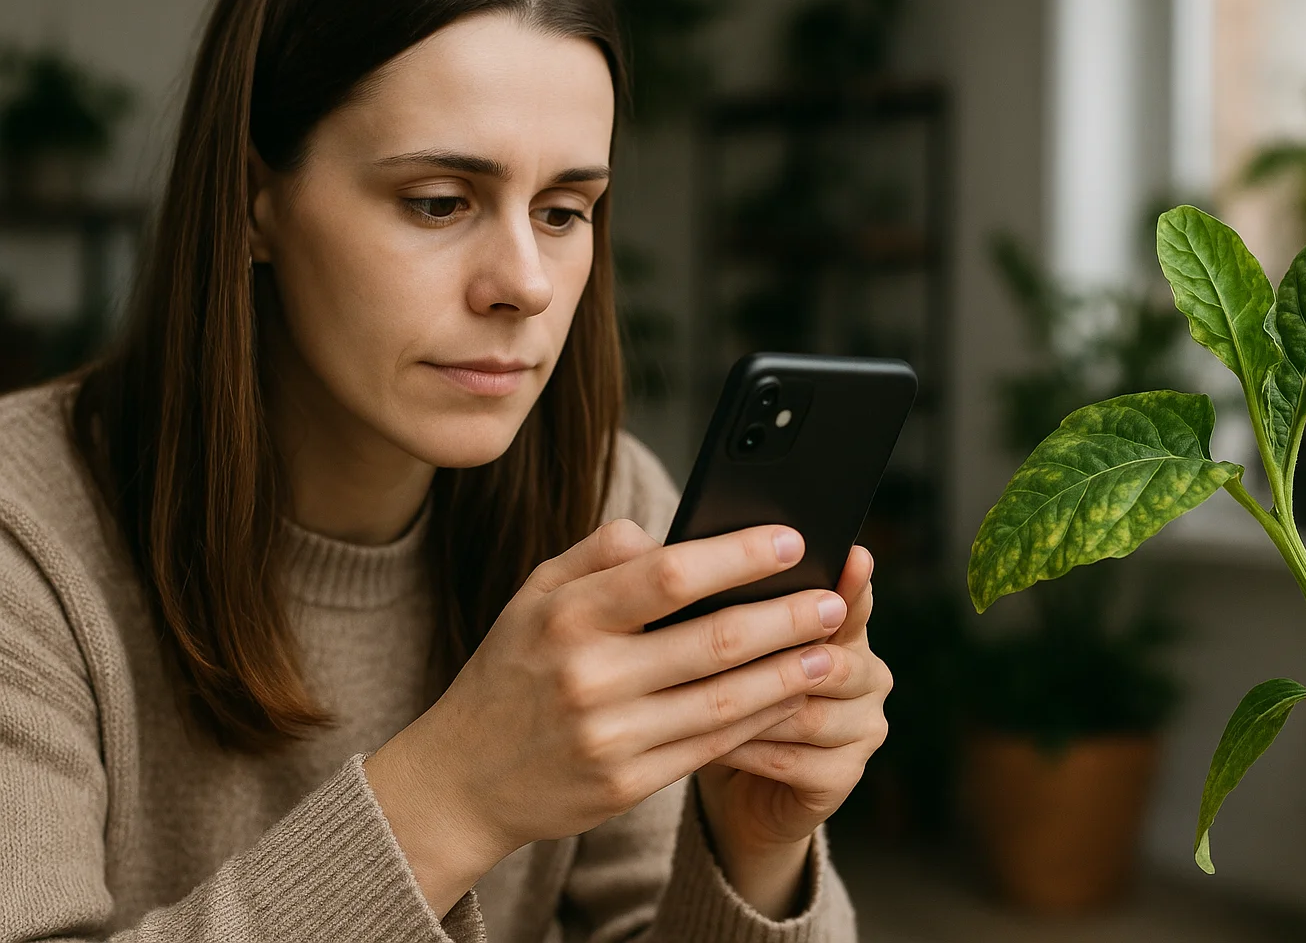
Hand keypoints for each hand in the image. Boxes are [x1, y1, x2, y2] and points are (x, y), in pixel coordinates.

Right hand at [363, 520, 851, 915]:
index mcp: (567, 616)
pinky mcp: (627, 783)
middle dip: (786, 618)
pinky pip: (711, 745)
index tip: (791, 540)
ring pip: (724, 700)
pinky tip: (790, 698)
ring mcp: (610, 735)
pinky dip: (759, 720)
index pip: (668, 575)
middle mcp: (589, 676)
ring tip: (832, 652)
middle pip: (714, 641)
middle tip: (834, 600)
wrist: (461, 779)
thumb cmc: (511, 672)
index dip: (738, 556)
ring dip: (789, 675)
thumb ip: (597, 555)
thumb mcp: (533, 597)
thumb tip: (665, 530)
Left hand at [696, 546, 891, 917]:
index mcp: (845, 630)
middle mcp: (867, 676)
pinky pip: (790, 759)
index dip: (853, 583)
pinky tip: (703, 741)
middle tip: (712, 645)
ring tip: (692, 699)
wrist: (735, 782)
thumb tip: (630, 534)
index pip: (854, 601)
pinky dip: (744, 749)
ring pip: (806, 712)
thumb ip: (702, 589)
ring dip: (748, 707)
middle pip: (832, 660)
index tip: (852, 555)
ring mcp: (862, 728)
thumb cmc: (723, 694)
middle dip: (772, 655)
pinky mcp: (843, 777)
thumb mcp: (718, 639)